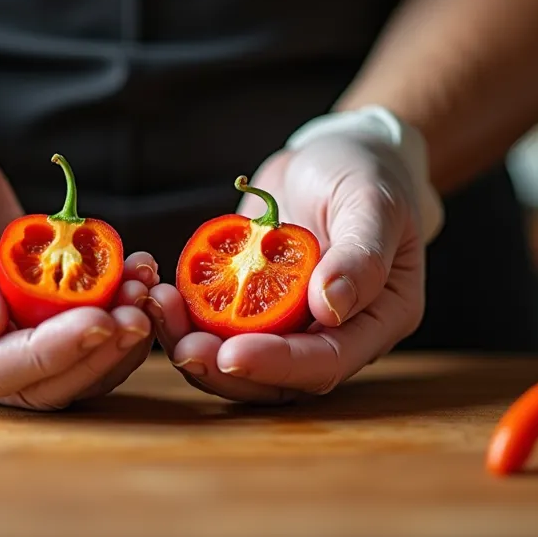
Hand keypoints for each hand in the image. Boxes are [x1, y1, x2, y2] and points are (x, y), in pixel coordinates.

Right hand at [0, 125, 156, 409]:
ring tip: (144, 286)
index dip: (50, 355)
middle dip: (96, 352)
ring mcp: (3, 328)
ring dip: (116, 332)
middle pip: (42, 381)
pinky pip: (81, 318)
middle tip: (138, 310)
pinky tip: (138, 267)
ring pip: (72, 360)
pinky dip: (115, 300)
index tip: (99, 320)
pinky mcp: (34, 304)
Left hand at [153, 131, 427, 402]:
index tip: (232, 354)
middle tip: (183, 349)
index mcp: (379, 319)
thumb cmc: (366, 174)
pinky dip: (183, 318)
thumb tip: (330, 308)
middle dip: (224, 368)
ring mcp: (289, 324)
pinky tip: (158, 294)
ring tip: (159, 310)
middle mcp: (334, 334)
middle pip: (277, 379)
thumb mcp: (372, 202)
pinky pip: (214, 326)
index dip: (279, 365)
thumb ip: (361, 256)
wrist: (333, 157)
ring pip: (237, 359)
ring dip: (194, 345)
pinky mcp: (250, 308)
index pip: (327, 361)